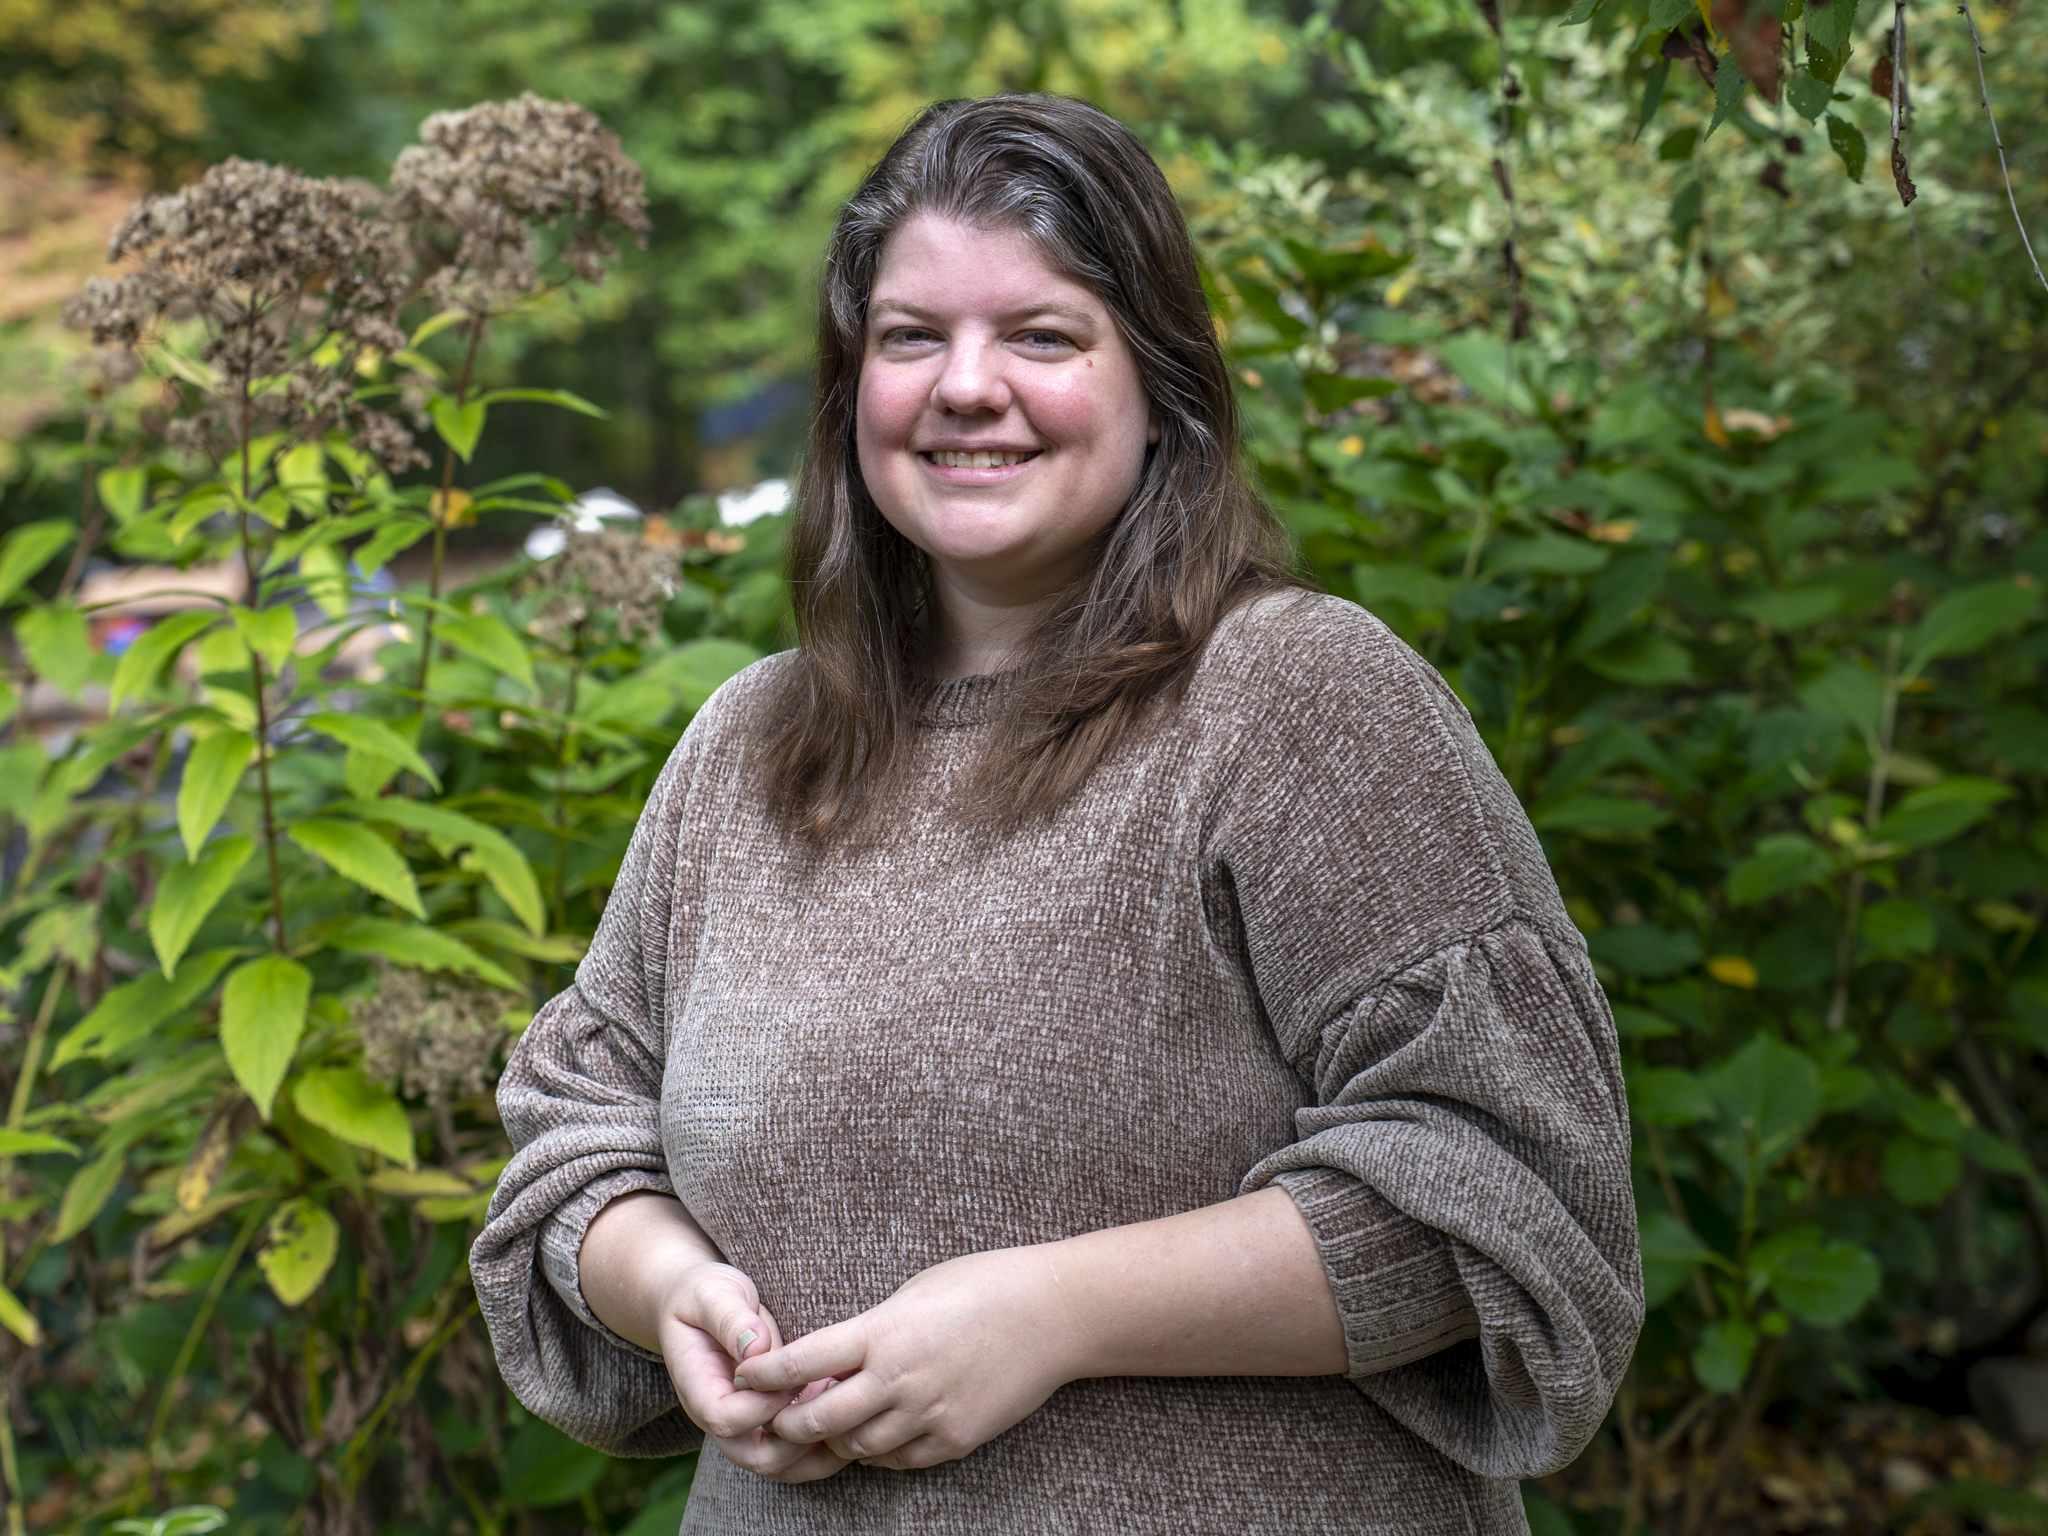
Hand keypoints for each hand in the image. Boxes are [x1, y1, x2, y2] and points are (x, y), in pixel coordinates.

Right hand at [655, 1260, 852, 1483]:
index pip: (726, 1420)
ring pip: (784, 1465)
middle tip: (827, 1393)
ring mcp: (748, 1424)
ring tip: (842, 1399)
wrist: (699, 1304)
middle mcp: (723, 1416)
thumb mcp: (709, 1295)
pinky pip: (799, 1450)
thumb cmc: (703, 1297)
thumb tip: (757, 1347)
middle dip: (799, 1438)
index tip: (793, 1376)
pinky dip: (825, 1440)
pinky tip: (845, 1403)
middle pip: (757, 1458)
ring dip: (818, 1447)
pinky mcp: (771, 1420)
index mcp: (699, 1389)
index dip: (762, 1404)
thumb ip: (729, 1318)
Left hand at [739, 1247, 1077, 1470]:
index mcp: (883, 1333)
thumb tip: (839, 1356)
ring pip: (857, 1448)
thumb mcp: (916, 1290)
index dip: (763, 1376)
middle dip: (789, 1422)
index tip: (744, 1379)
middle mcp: (899, 1380)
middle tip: (779, 1416)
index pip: (802, 1363)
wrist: (1055, 1314)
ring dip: (837, 1439)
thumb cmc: (985, 1284)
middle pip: (819, 1419)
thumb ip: (874, 1328)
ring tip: (831, 1424)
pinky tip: (881, 1434)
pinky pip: (901, 1460)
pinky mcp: (955, 1439)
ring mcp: (928, 1415)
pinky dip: (881, 1452)